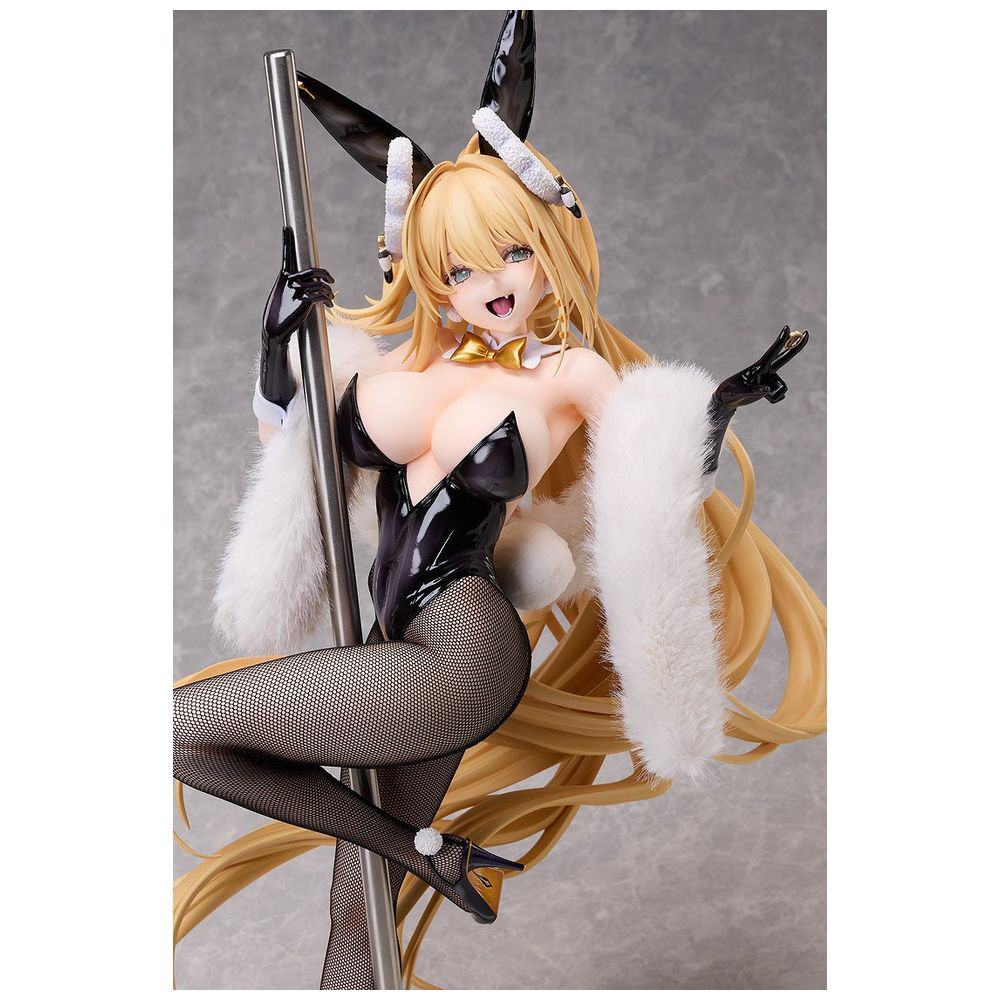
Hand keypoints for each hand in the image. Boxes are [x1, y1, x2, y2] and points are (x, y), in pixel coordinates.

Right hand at [262, 227, 334, 344]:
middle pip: (314, 271)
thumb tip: (304, 288)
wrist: (274, 330)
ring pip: (321, 285)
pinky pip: (322, 296)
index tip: (286, 228)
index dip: (286, 241)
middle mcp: (290, 281)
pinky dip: (328, 300)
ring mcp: (298, 290)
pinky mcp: (305, 300)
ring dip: (328, 292)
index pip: (287, 256)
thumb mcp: (282, 297)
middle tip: (331, 279)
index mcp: (283, 277)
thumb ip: (291, 288)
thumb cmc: (278, 315)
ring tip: (330, 298)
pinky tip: (329, 305)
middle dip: (325, 274)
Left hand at [714, 325, 809, 408]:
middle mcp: (768, 371)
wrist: (728, 399)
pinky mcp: (772, 388)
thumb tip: (767, 390)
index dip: (781, 340)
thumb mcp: (740, 391)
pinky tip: (761, 398)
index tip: (787, 328)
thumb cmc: (731, 391)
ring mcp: (771, 379)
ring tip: (756, 395)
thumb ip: (754, 390)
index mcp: (759, 366)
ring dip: (773, 396)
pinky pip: (780, 396)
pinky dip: (773, 400)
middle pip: (785, 358)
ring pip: (782, 389)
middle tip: (806, 333)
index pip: (772, 351)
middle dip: (796, 347)